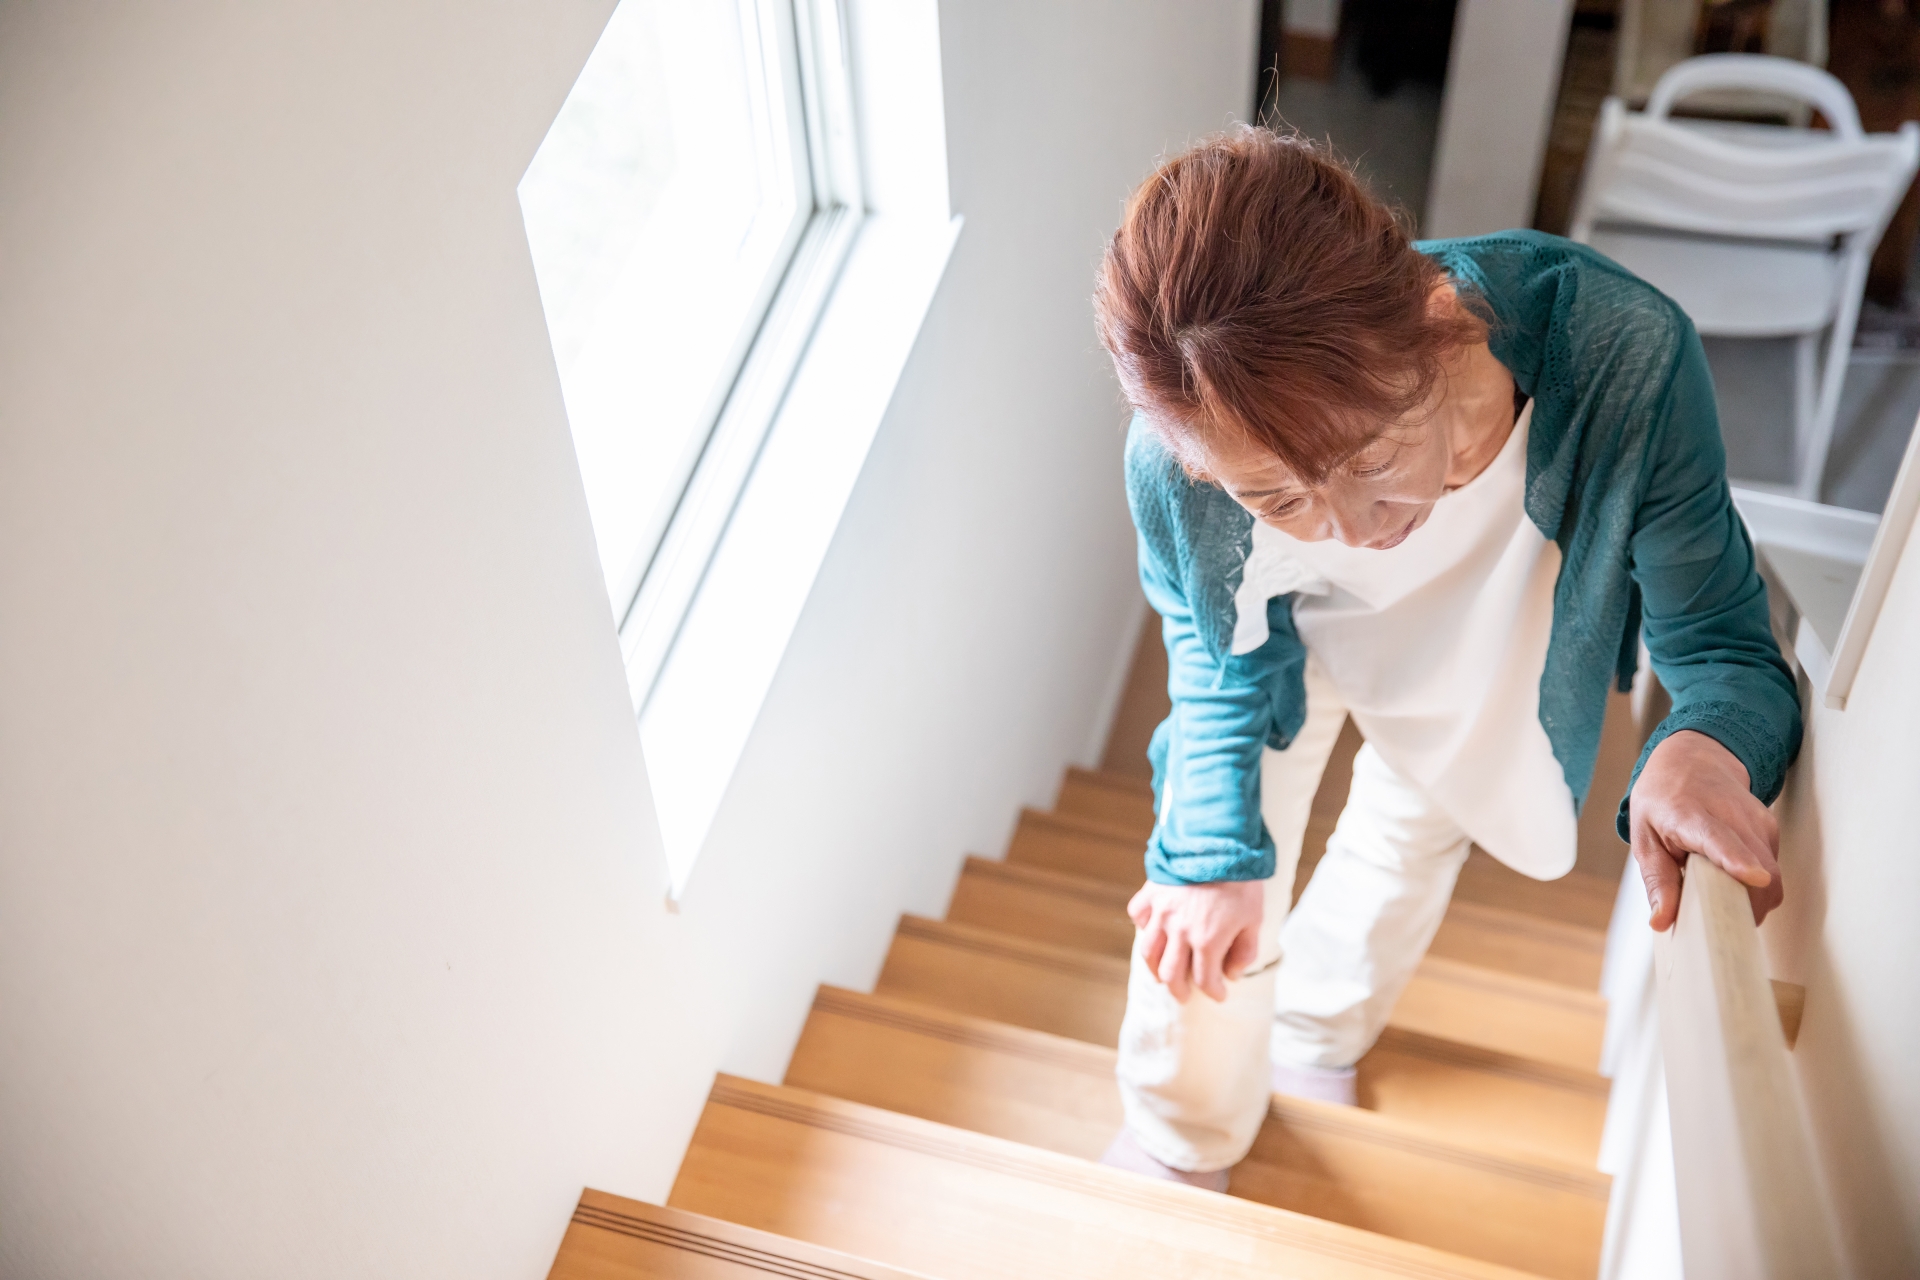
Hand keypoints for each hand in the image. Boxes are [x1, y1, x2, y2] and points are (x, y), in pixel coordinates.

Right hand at [1126, 879, 1263, 1002]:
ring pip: (1149, 952)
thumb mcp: (1254, 918)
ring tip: (1162, 975)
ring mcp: (1161, 913)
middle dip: (1179, 990)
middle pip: (1171, 974)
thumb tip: (1232, 973)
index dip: (1214, 992)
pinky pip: (1138, 917)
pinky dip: (1143, 928)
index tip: (1219, 994)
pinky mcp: (1151, 894)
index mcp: (1207, 941)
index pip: (1205, 980)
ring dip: (1155, 969)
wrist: (1218, 842)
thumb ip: (1244, 950)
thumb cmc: (1241, 881)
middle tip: (1184, 995)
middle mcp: (1179, 932)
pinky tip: (1151, 932)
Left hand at [1628, 729, 1781, 930]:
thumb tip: (1662, 922)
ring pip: (1771, 874)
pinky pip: (1772, 869)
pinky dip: (1757, 886)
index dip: (1737, 860)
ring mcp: (1755, 820)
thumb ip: (1658, 881)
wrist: (1692, 760)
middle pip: (1757, 866)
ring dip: (1754, 900)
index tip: (1754, 878)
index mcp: (1689, 814)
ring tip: (1722, 901)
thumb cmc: (1663, 800)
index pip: (1718, 838)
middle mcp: (1730, 814)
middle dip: (1749, 906)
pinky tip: (1732, 879)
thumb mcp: (1645, 837)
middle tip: (1723, 927)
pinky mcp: (1770, 828)